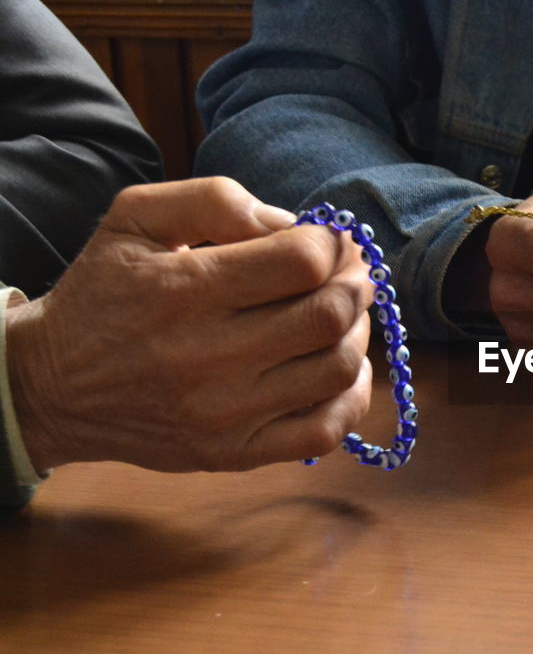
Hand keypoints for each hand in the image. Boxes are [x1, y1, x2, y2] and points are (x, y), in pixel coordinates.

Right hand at [6, 177, 373, 472]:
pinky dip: (352, 397)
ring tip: (343, 316)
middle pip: (329, 314)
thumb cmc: (105, 293)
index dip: (332, 244)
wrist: (52, 387)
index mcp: (184, 289)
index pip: (301, 261)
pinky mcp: (233, 453)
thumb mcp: (134, 219)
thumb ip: (213, 200)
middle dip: (356, 284)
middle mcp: (206, 355)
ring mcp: (224, 412)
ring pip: (336, 368)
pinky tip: (341, 369)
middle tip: (351, 274)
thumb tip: (288, 222)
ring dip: (358, 334)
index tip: (331, 241)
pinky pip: (324, 431)